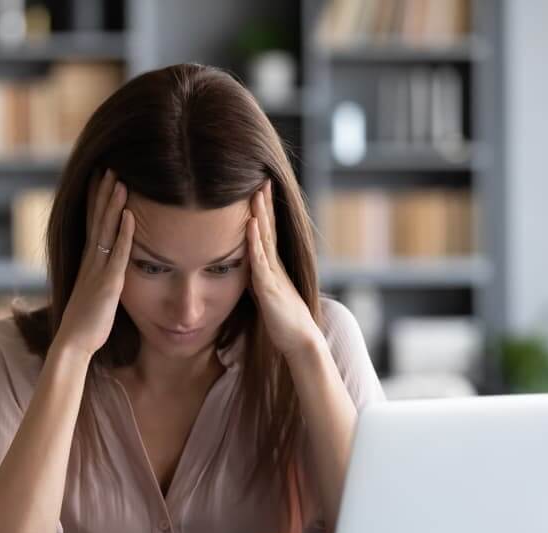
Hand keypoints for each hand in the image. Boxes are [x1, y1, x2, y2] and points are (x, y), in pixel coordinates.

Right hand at [53, 168, 133, 357]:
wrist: (73, 344)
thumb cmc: (85, 326)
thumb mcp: (94, 298)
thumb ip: (100, 283)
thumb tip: (107, 278)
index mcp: (87, 264)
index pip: (92, 226)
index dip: (96, 202)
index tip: (101, 180)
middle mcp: (90, 262)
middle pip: (96, 220)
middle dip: (102, 194)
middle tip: (108, 167)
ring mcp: (98, 271)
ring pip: (106, 231)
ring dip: (112, 205)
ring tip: (119, 180)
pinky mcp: (109, 283)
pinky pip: (118, 254)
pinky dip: (124, 234)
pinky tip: (130, 216)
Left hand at [246, 179, 321, 358]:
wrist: (299, 339)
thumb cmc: (283, 319)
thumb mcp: (265, 293)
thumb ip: (257, 278)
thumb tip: (247, 268)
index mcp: (273, 266)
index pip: (268, 232)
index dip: (264, 211)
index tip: (260, 188)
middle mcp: (275, 265)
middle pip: (268, 228)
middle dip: (264, 204)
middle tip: (262, 178)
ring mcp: (273, 275)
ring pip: (265, 239)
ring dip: (260, 215)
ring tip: (257, 193)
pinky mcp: (269, 288)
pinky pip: (260, 260)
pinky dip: (254, 241)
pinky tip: (251, 225)